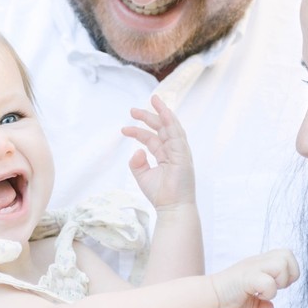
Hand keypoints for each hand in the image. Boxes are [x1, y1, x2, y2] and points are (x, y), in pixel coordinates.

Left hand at [122, 95, 195, 210]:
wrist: (172, 208)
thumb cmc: (160, 195)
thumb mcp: (142, 176)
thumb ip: (137, 163)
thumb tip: (136, 150)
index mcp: (166, 155)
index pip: (152, 138)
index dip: (138, 131)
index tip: (124, 128)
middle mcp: (174, 151)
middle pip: (162, 128)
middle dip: (149, 116)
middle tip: (133, 110)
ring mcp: (180, 152)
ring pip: (172, 127)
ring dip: (163, 112)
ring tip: (154, 100)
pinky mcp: (183, 154)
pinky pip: (177, 134)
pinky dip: (171, 121)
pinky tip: (163, 112)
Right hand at [208, 248, 299, 307]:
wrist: (209, 296)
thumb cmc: (226, 296)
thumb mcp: (248, 301)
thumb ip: (260, 303)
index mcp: (260, 263)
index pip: (287, 254)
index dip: (290, 271)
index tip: (279, 285)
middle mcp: (258, 261)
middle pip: (288, 254)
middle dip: (289, 274)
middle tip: (277, 287)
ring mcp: (253, 268)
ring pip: (281, 265)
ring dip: (280, 282)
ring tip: (267, 291)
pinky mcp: (247, 278)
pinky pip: (268, 282)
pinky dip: (268, 293)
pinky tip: (257, 296)